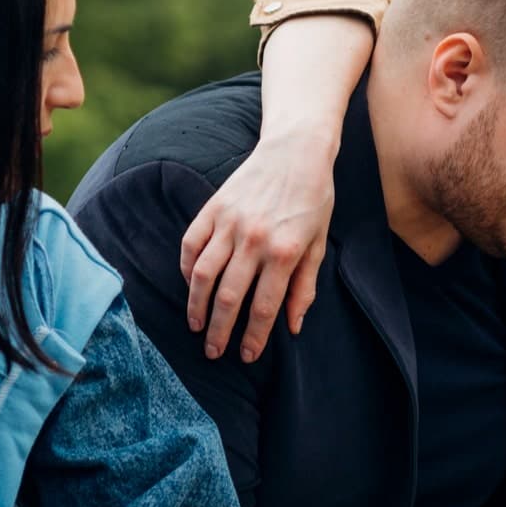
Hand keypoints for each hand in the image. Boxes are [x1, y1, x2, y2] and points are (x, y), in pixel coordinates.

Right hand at [180, 134, 335, 362]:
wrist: (295, 150)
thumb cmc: (313, 199)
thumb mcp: (319, 244)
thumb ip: (304, 287)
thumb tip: (293, 326)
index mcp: (284, 252)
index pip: (263, 307)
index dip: (253, 337)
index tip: (246, 356)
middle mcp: (253, 240)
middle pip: (228, 298)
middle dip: (219, 331)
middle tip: (213, 351)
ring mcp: (229, 223)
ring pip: (202, 275)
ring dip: (196, 306)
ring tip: (196, 326)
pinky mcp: (212, 208)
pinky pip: (190, 245)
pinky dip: (186, 269)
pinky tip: (190, 287)